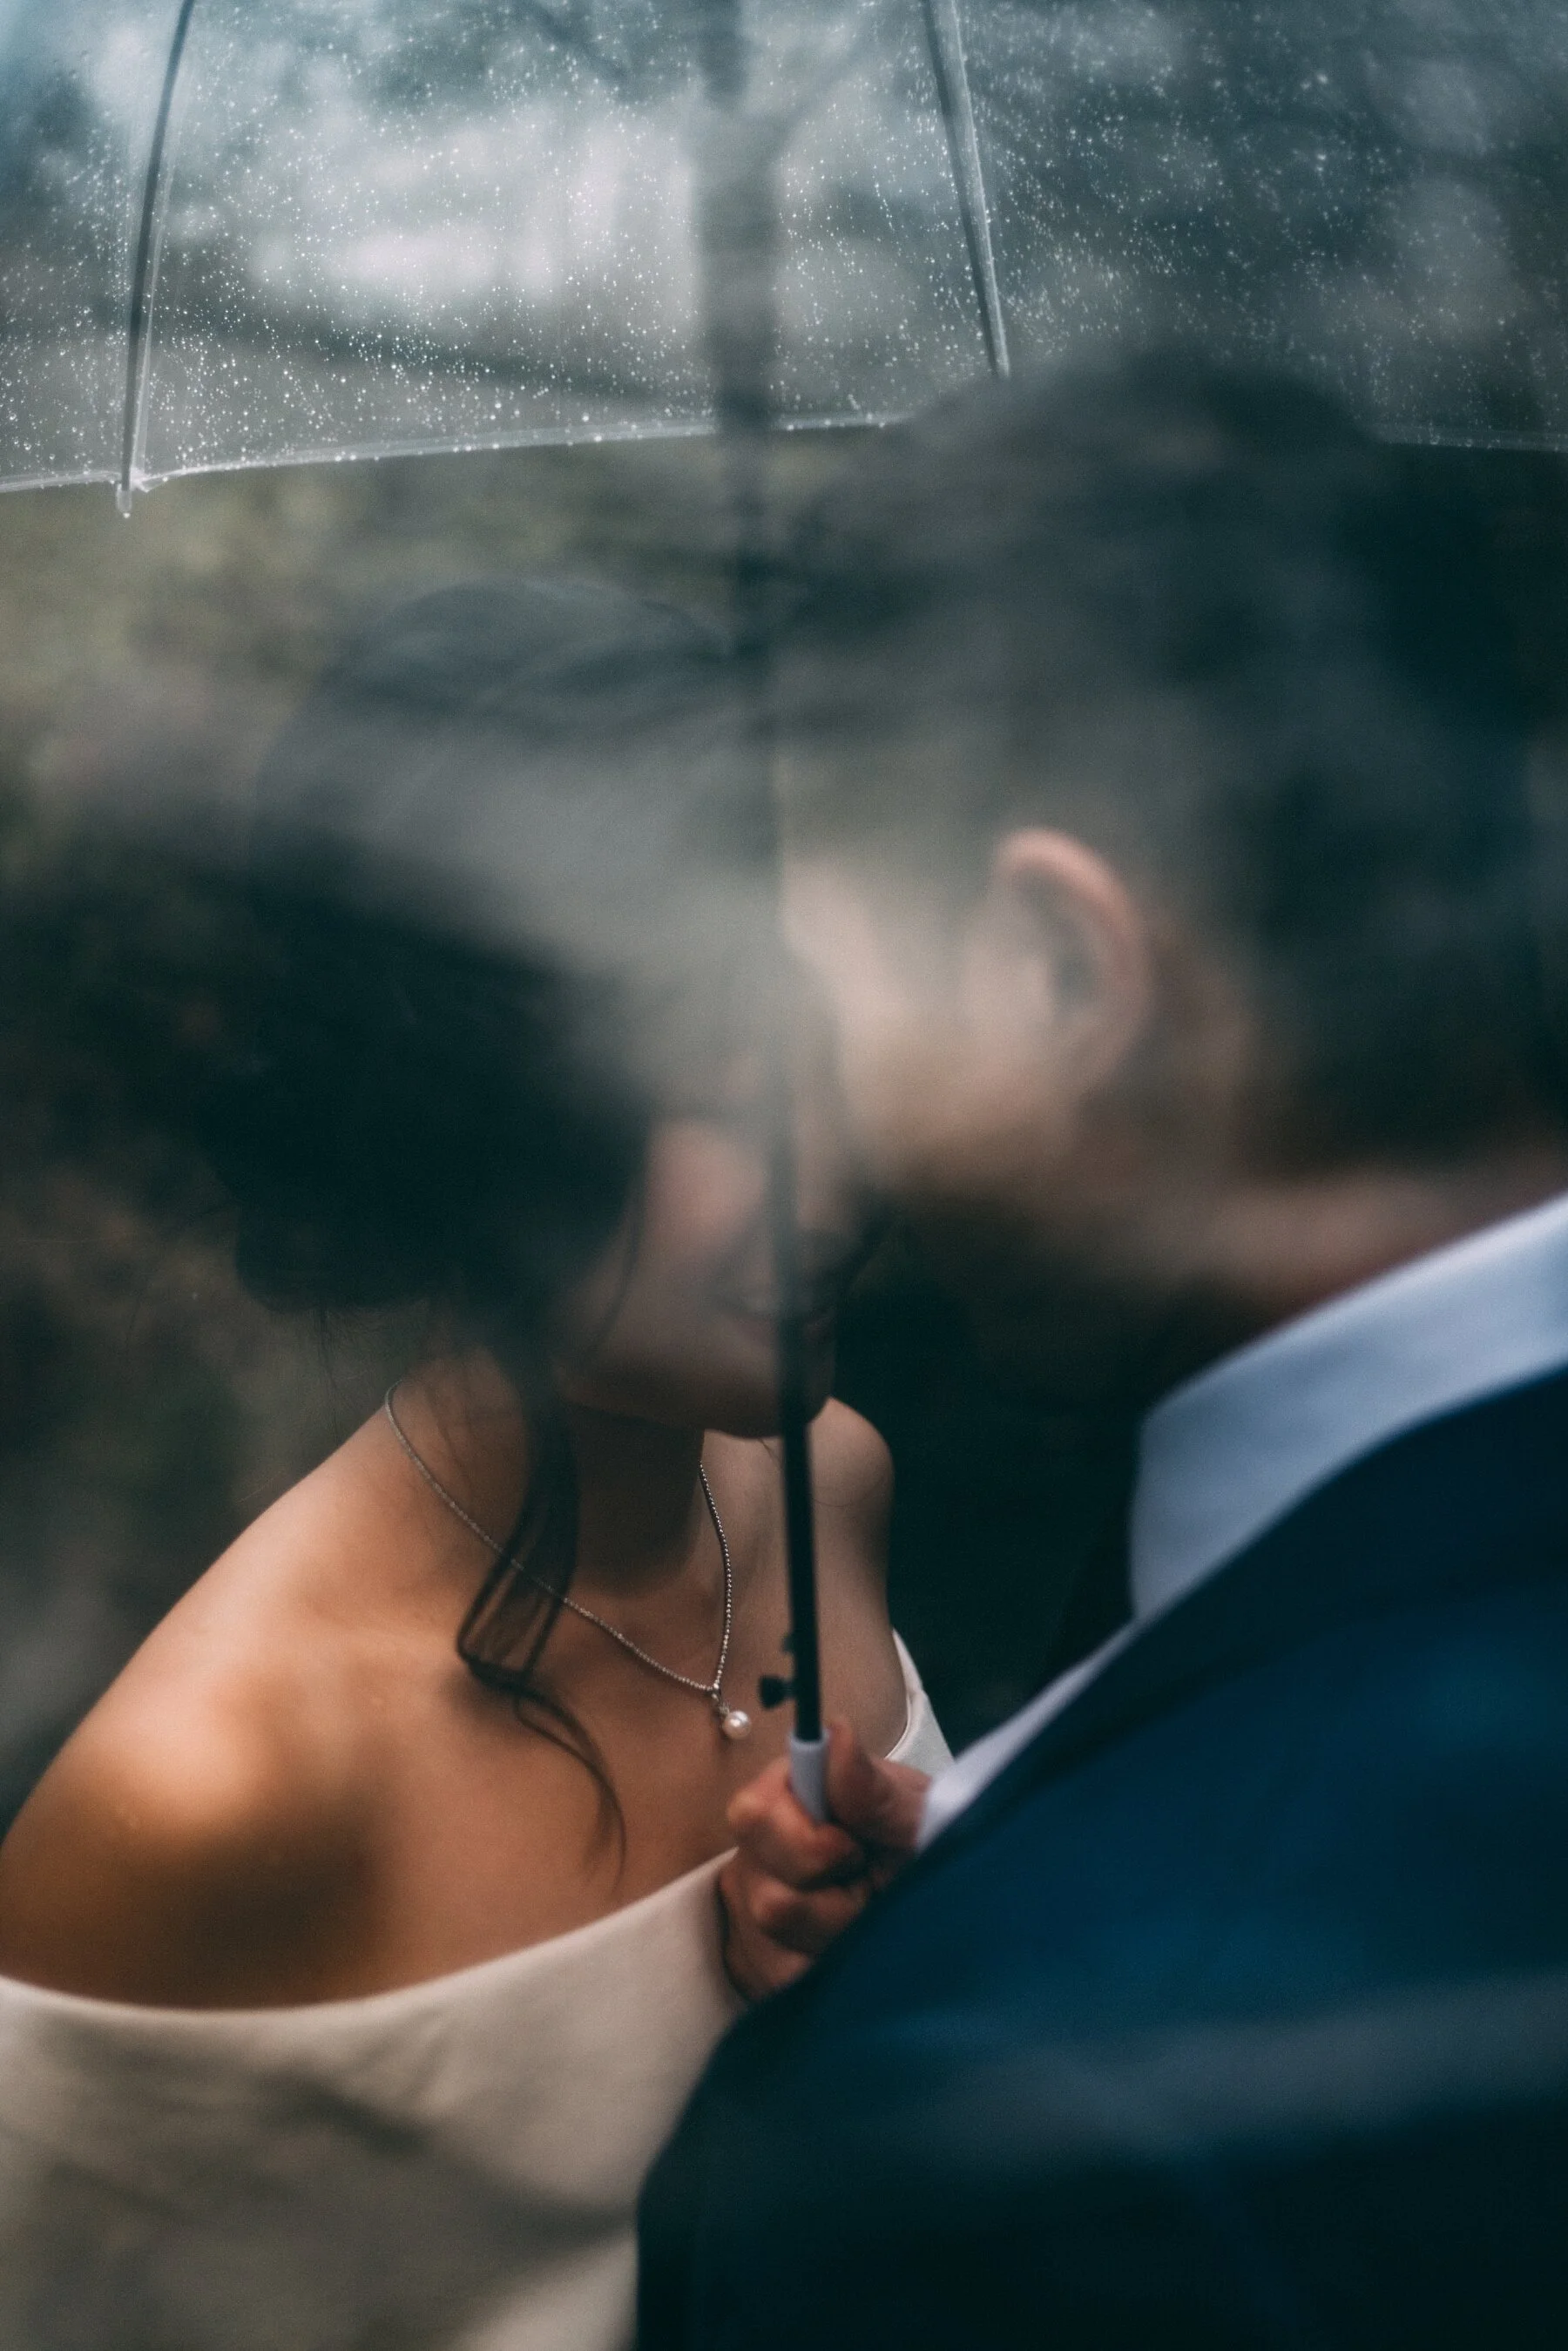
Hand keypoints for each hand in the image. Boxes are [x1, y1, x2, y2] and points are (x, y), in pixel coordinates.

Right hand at [718, 1718, 928, 2000]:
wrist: (936, 1896)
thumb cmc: (920, 1843)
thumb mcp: (915, 1815)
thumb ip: (873, 1789)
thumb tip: (837, 1735)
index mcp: (785, 1795)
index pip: (754, 1816)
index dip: (813, 1844)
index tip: (857, 1848)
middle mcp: (755, 1851)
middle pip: (770, 1900)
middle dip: (839, 1903)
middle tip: (871, 1884)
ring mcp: (750, 1910)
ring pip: (780, 1947)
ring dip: (839, 1937)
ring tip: (867, 1914)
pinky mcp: (760, 1962)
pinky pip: (784, 1982)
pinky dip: (829, 1970)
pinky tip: (851, 1946)